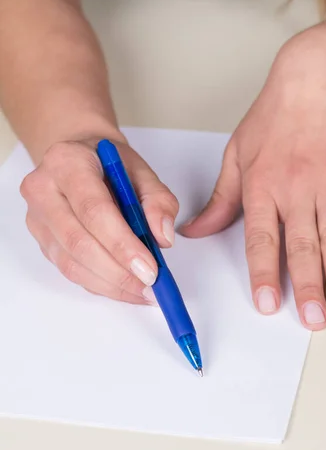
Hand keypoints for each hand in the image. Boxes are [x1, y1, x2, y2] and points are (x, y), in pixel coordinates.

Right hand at [21, 138, 178, 303]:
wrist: (80, 159)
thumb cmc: (109, 164)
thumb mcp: (142, 171)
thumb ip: (158, 201)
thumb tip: (163, 237)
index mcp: (68, 163)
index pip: (93, 210)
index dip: (122, 245)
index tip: (149, 268)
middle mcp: (43, 190)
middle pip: (79, 242)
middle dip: (119, 271)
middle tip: (150, 285)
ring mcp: (38, 219)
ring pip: (72, 263)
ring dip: (111, 284)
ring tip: (143, 290)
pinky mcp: (42, 242)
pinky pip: (70, 272)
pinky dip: (102, 285)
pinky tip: (125, 288)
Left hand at [182, 27, 325, 329]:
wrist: (317, 76)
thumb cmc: (274, 116)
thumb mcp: (236, 155)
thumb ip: (220, 200)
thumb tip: (195, 231)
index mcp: (263, 188)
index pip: (261, 239)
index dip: (264, 273)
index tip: (268, 304)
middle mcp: (297, 191)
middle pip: (303, 247)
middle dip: (308, 286)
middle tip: (313, 319)